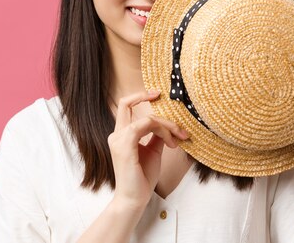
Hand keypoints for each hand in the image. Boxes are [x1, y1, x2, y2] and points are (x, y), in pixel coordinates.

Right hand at [107, 90, 188, 210]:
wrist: (134, 199)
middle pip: (125, 103)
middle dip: (144, 96)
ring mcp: (118, 139)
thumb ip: (156, 137)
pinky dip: (162, 130)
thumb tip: (166, 126)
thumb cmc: (142, 178)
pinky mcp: (125, 145)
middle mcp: (116, 135)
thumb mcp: (153, 152)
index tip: (156, 95)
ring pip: (146, 118)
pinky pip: (146, 126)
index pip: (126, 108)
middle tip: (162, 95)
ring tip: (177, 137)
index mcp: (121, 135)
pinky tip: (170, 142)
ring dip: (166, 124)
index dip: (139, 98)